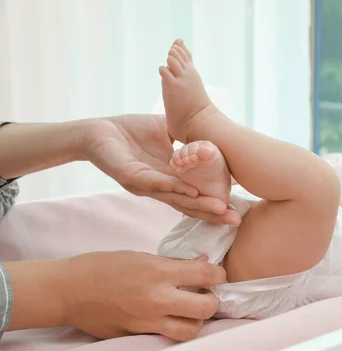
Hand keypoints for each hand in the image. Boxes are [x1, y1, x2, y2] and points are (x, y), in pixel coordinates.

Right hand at [62, 251, 225, 340]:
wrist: (69, 290)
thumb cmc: (102, 267)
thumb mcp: (140, 256)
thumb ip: (172, 263)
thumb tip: (201, 264)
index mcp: (159, 271)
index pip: (206, 275)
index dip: (220, 275)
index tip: (219, 275)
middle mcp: (157, 297)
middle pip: (206, 307)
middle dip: (214, 301)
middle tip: (209, 295)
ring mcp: (147, 320)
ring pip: (190, 331)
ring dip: (197, 321)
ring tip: (191, 311)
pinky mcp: (137, 335)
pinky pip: (165, 337)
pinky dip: (173, 329)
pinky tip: (170, 319)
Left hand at [83, 114, 238, 223]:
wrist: (97, 130)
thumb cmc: (131, 131)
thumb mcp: (166, 132)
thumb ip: (187, 138)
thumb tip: (210, 137)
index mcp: (168, 179)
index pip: (194, 196)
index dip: (214, 203)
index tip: (236, 209)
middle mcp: (158, 187)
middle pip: (188, 204)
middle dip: (211, 212)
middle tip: (234, 220)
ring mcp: (144, 185)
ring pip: (175, 197)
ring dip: (197, 204)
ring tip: (219, 208)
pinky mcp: (130, 176)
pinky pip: (155, 182)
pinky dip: (174, 187)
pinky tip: (190, 192)